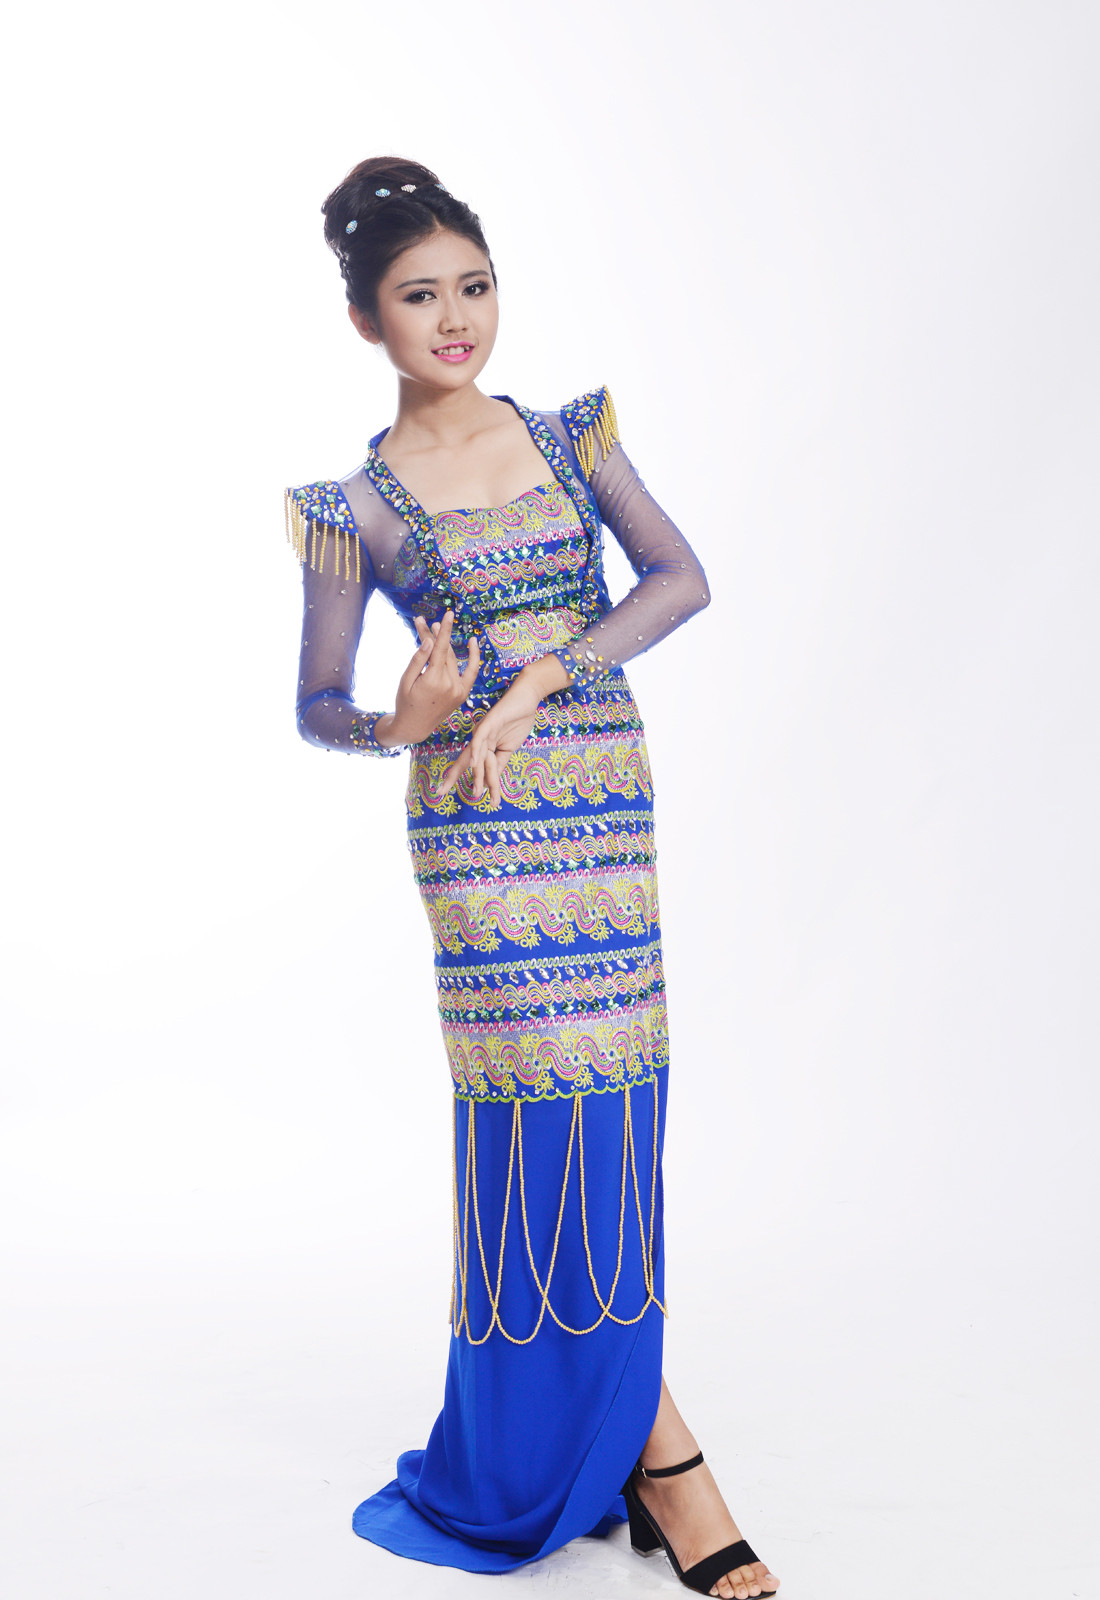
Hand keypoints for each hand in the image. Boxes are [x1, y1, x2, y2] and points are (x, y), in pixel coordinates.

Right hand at [375, 611, 480, 747]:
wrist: (415, 727)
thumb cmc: (405, 701)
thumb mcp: (406, 680)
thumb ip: (418, 659)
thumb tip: (429, 640)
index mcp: (434, 681)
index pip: (441, 649)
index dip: (445, 630)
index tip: (449, 614)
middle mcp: (450, 685)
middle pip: (443, 652)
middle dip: (433, 636)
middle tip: (424, 622)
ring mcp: (458, 690)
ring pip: (452, 660)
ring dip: (444, 645)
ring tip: (433, 630)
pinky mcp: (463, 694)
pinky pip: (472, 672)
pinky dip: (474, 657)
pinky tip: (473, 641)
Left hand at [435, 675, 543, 807]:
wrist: (527, 698)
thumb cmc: (518, 720)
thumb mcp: (509, 748)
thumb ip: (499, 763)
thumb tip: (490, 783)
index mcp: (482, 745)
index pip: (471, 766)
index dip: (460, 778)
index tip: (445, 792)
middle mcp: (478, 739)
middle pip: (464, 761)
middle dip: (452, 777)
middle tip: (440, 793)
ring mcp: (483, 730)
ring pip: (476, 755)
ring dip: (476, 775)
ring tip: (475, 792)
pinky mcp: (489, 722)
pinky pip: (480, 738)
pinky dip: (477, 751)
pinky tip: (475, 763)